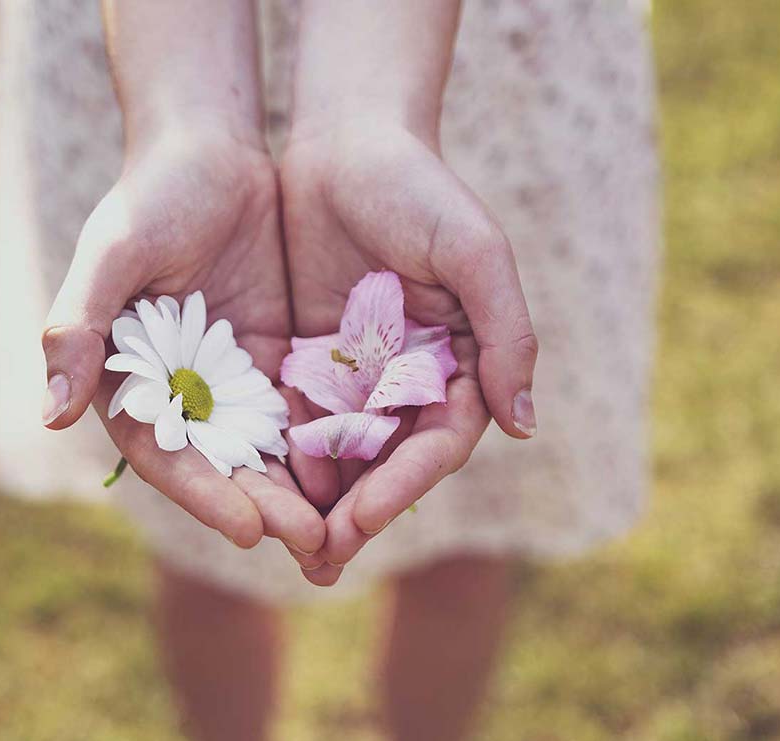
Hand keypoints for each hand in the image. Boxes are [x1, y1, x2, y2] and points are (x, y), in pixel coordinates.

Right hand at [41, 129, 326, 561]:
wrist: (209, 153)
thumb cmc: (150, 196)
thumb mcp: (112, 254)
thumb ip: (79, 328)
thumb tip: (49, 416)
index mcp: (129, 381)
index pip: (166, 453)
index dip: (205, 494)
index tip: (249, 527)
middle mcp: (178, 393)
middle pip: (223, 465)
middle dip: (265, 506)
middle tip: (313, 542)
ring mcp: (229, 380)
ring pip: (267, 449)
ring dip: (301, 491)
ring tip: (344, 527)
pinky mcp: (274, 360)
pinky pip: (301, 411)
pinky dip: (326, 444)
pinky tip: (365, 472)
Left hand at [280, 122, 538, 583]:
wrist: (346, 140)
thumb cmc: (420, 187)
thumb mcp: (474, 252)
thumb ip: (505, 333)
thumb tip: (525, 425)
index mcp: (458, 361)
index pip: (434, 442)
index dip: (402, 485)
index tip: (363, 520)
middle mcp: (409, 377)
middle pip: (385, 461)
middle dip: (356, 512)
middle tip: (320, 561)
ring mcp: (358, 372)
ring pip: (338, 450)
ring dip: (315, 500)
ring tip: (286, 546)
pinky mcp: (308, 356)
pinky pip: (294, 413)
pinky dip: (279, 453)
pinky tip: (254, 487)